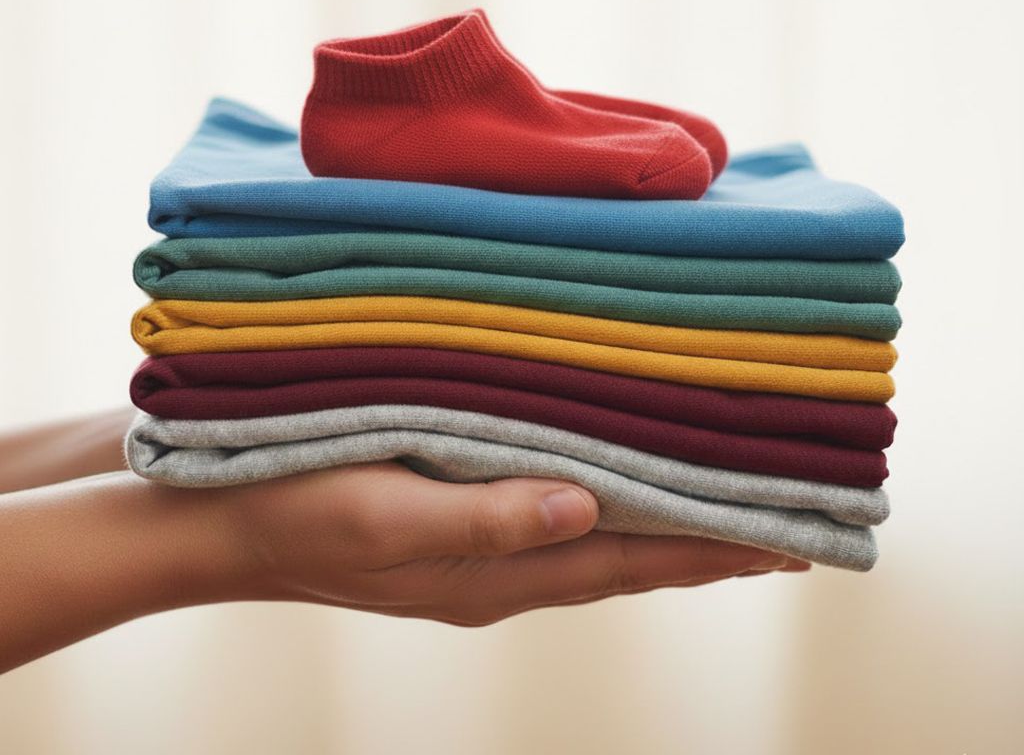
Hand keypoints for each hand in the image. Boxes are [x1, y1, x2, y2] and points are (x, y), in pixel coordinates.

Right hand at [229, 462, 809, 625]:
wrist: (226, 527)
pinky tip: (619, 485)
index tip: (791, 539)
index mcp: (496, 573)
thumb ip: (485, 520)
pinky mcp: (458, 526)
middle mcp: (504, 569)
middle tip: (787, 519)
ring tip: (725, 504)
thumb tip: (586, 507)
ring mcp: (482, 552)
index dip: (712, 551)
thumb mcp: (384, 517)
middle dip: (708, 541)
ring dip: (664, 523)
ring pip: (600, 539)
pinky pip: (557, 520)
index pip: (632, 562)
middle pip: (630, 555)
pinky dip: (608, 506)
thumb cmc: (298, 513)